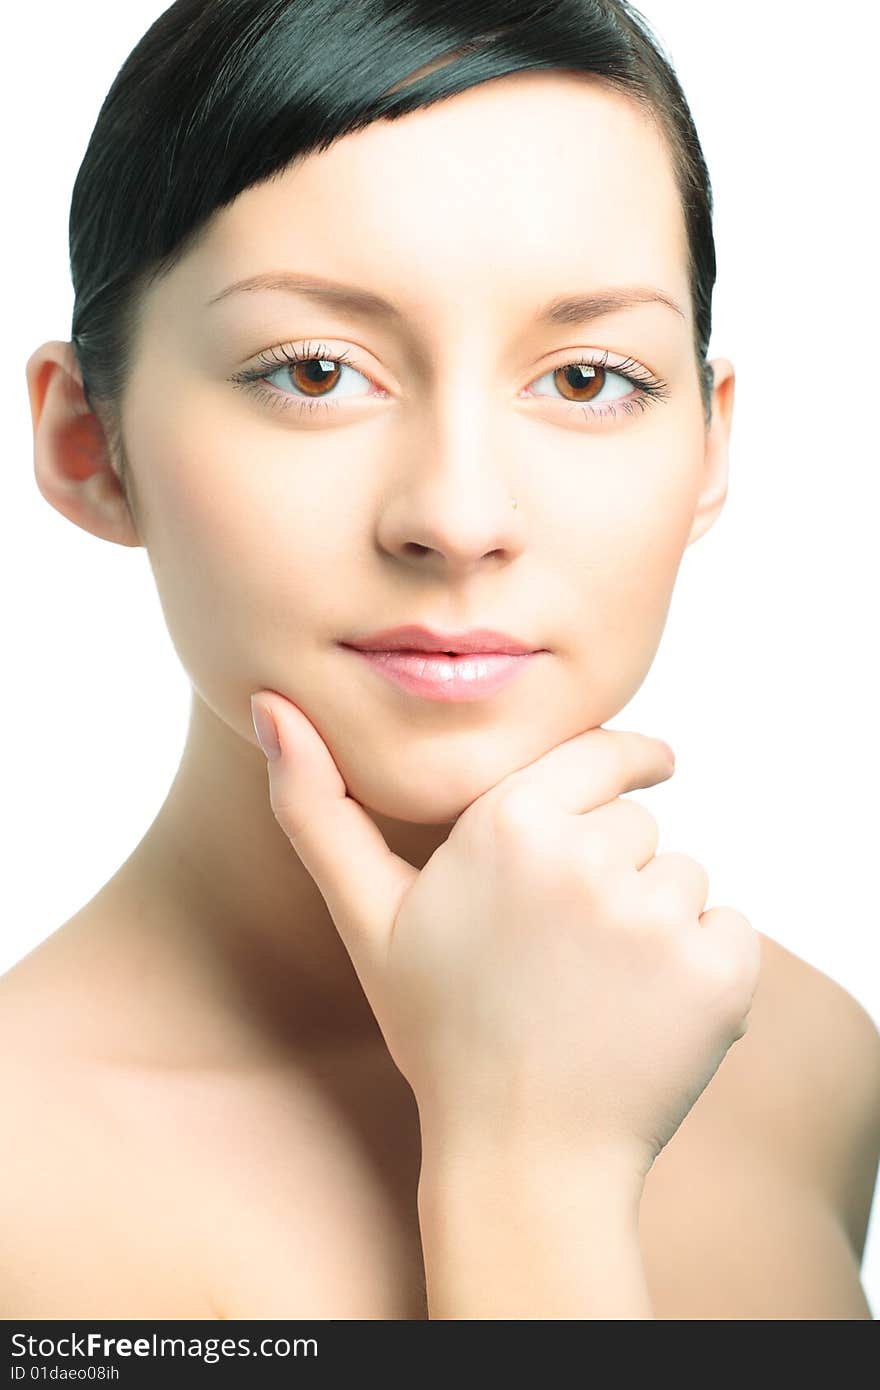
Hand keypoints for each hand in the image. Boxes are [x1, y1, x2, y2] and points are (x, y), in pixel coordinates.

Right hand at [251, 693, 760, 1180]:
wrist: (521, 1156)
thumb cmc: (441, 1028)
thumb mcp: (366, 916)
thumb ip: (316, 805)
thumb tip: (267, 702)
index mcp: (512, 822)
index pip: (603, 753)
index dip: (628, 760)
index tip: (652, 763)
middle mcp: (591, 855)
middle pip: (638, 823)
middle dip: (613, 867)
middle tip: (563, 942)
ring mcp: (661, 916)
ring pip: (684, 875)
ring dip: (656, 917)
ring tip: (596, 984)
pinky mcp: (721, 973)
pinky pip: (731, 928)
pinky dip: (703, 964)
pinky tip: (646, 1010)